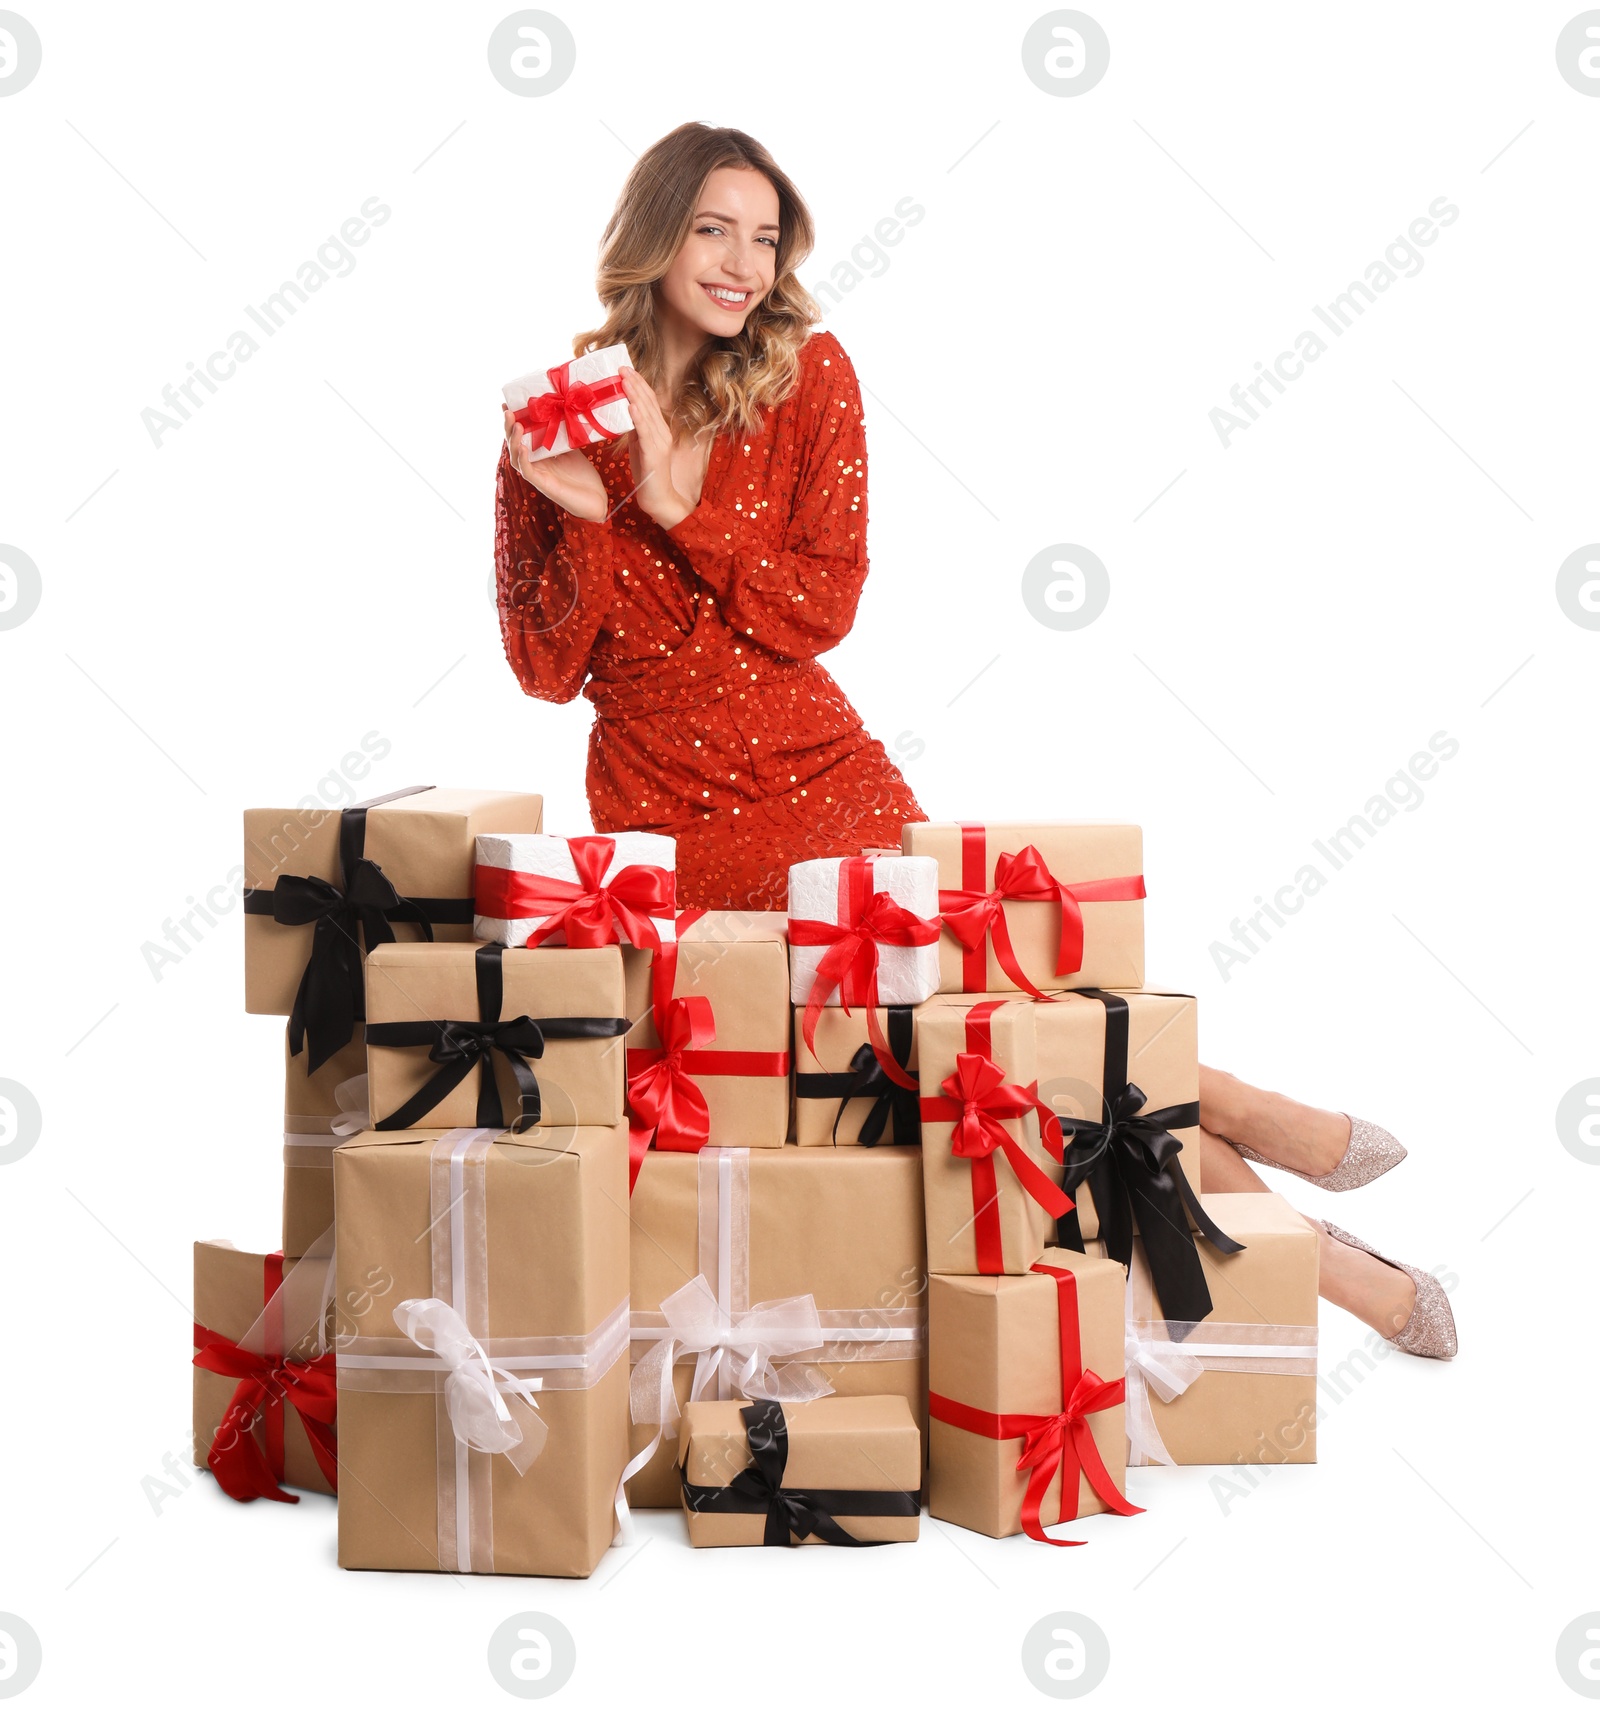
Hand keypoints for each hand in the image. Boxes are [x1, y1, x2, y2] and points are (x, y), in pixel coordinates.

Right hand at [502, 404, 609, 522]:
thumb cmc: (583, 475)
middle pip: (514, 445)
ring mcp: (538, 474)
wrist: (596, 498)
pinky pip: (528, 471)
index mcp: (539, 454)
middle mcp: (535, 464)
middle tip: (508, 411)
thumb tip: (561, 410)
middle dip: (509, 428)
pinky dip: (524, 459)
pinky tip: (523, 448)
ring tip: (517, 426)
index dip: (513, 422)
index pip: (522, 436)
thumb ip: (563, 434)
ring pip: (517, 458)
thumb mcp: (572, 448)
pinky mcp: (543, 485)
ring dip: (514, 441)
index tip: (508, 404)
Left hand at [619, 367, 693, 529]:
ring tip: (625, 379)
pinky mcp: (654, 455)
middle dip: (635, 383)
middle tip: (621, 367)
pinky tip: (632, 406)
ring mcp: (659, 443)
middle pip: (648, 402)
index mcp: (658, 430)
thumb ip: (635, 431)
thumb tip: (625, 414)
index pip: (649, 402)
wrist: (660, 501)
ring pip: (647, 414)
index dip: (638, 384)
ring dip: (635, 395)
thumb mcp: (639, 448)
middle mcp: (661, 433)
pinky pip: (646, 433)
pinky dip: (639, 418)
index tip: (625, 369)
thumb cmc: (649, 477)